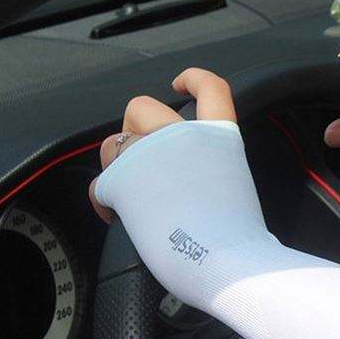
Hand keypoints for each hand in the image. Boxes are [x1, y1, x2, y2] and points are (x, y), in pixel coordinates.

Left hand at [90, 68, 269, 309]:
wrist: (226, 259)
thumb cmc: (239, 238)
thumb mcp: (237, 189)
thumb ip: (216, 174)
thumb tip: (203, 192)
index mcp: (219, 138)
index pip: (210, 88)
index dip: (193, 79)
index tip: (180, 85)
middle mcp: (182, 137)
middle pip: (141, 107)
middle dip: (134, 127)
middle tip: (144, 156)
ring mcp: (149, 156)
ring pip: (112, 142)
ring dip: (116, 163)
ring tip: (129, 189)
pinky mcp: (122, 184)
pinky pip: (100, 185)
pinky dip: (104, 201)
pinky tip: (115, 215)